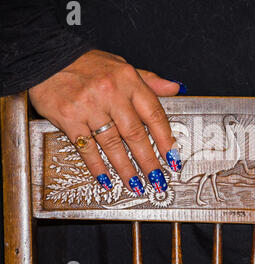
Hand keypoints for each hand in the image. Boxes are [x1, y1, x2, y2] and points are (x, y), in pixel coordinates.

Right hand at [29, 49, 184, 193]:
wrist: (47, 55)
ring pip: (112, 144)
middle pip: (135, 134)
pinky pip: (86, 147)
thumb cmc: (87, 63)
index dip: (166, 139)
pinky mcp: (68, 118)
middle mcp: (111, 93)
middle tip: (157, 178)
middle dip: (148, 161)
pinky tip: (106, 178)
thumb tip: (175, 88)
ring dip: (125, 168)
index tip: (172, 157)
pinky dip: (97, 166)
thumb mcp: (122, 66)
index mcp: (128, 80)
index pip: (154, 114)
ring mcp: (89, 106)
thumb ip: (149, 80)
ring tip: (135, 183)